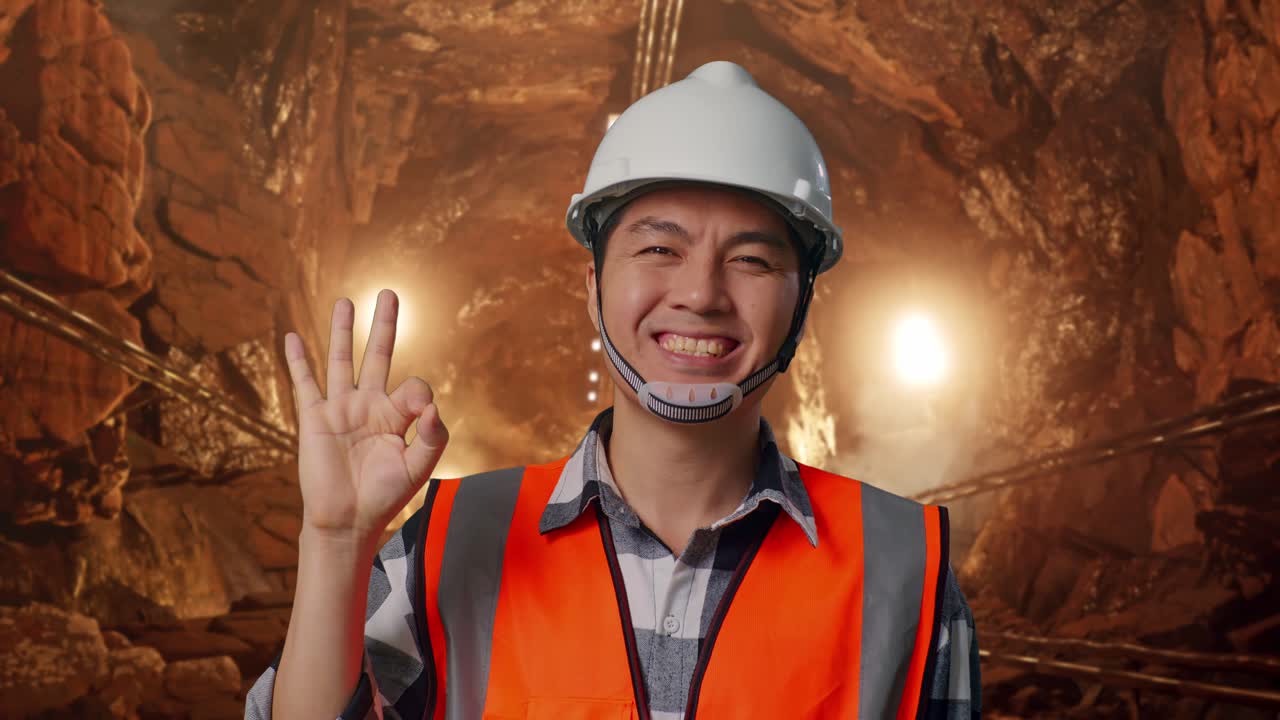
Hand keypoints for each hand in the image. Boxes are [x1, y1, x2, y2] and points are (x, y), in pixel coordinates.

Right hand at [283, 289, 448, 544]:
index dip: (420, 393)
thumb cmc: (386, 495)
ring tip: (345, 301)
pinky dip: (298, 360)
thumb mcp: (419, 466)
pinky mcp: (314, 418)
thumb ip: (433, 434)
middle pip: (377, 355)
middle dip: (384, 325)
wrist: (348, 520)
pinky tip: (292, 337)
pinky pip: (305, 383)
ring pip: (340, 360)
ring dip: (342, 331)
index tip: (422, 411)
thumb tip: (433, 403)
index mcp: (397, 415)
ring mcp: (340, 409)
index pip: (414, 386)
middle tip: (390, 293)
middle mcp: (369, 405)